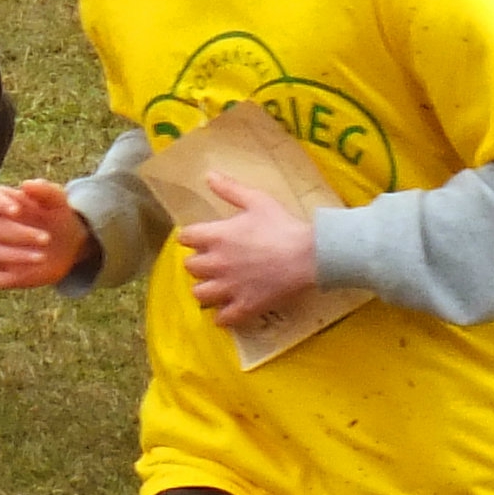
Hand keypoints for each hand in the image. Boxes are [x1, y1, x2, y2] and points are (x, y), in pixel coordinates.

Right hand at [0, 178, 94, 289]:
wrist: (70, 243)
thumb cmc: (58, 216)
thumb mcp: (58, 201)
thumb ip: (44, 190)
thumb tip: (26, 185)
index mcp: (1, 202)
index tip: (17, 210)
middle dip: (17, 233)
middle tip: (46, 238)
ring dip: (14, 254)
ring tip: (43, 256)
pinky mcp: (0, 273)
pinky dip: (9, 276)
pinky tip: (31, 270)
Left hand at [176, 173, 317, 326]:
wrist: (307, 255)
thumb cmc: (281, 225)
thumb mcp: (257, 200)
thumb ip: (230, 189)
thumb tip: (208, 175)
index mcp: (216, 236)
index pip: (186, 238)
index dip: (191, 237)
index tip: (199, 237)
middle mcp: (216, 263)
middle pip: (189, 267)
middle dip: (197, 262)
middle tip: (210, 260)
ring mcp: (229, 288)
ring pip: (200, 294)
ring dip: (204, 289)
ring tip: (215, 285)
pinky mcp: (245, 306)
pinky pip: (223, 319)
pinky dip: (222, 316)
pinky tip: (226, 310)